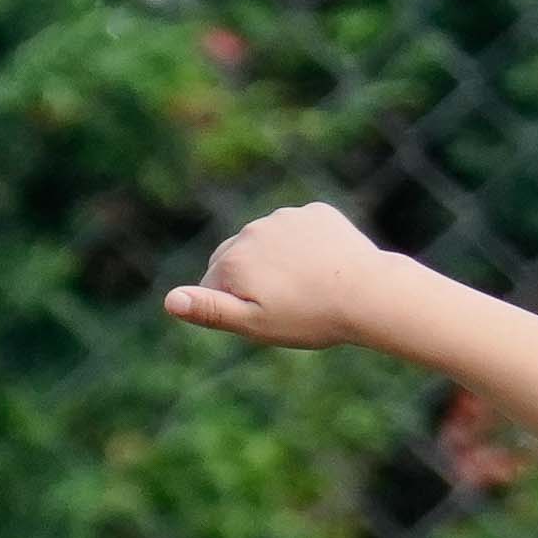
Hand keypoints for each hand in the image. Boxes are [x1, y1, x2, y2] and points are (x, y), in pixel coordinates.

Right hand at [165, 203, 403, 347]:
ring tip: (306, 288)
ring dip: (278, 262)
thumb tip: (168, 300)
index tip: (265, 318)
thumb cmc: (309, 317)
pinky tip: (324, 268)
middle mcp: (253, 230)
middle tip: (286, 305)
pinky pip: (301, 231)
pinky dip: (306, 247)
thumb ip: (210, 309)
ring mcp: (286, 217)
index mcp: (233, 258)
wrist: (368, 292)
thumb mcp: (255, 323)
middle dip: (252, 280)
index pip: (213, 284)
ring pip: (270, 243)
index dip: (235, 306)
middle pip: (238, 258)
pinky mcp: (317, 213)